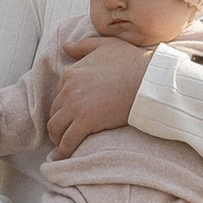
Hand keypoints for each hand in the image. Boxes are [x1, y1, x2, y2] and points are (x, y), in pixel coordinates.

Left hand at [46, 38, 151, 155]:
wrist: (147, 80)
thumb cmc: (131, 62)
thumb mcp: (105, 45)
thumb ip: (83, 46)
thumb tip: (65, 47)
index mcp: (71, 72)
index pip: (58, 93)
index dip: (63, 105)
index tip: (68, 113)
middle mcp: (69, 89)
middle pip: (54, 111)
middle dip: (58, 122)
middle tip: (65, 131)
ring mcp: (76, 106)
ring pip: (55, 127)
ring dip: (57, 138)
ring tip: (62, 145)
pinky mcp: (86, 122)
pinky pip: (67, 141)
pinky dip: (62, 151)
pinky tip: (62, 157)